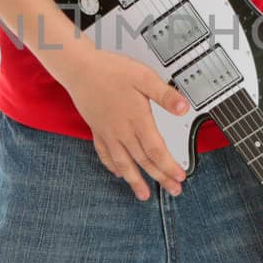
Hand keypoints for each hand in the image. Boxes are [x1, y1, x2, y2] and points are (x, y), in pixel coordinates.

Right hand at [60, 45, 189, 200]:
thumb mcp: (143, 77)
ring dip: (135, 180)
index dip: (168, 166)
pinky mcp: (97, 130)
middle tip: (173, 190)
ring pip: (123, 163)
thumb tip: (183, 107)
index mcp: (136, 119)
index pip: (156, 150)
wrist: (79, 69)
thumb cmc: (110, 70)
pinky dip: (112, 166)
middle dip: (160, 178)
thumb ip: (164, 94)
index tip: (180, 177)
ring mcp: (108, 133)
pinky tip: (117, 173)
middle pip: (143, 161)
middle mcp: (122, 131)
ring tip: (143, 194)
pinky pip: (105, 154)